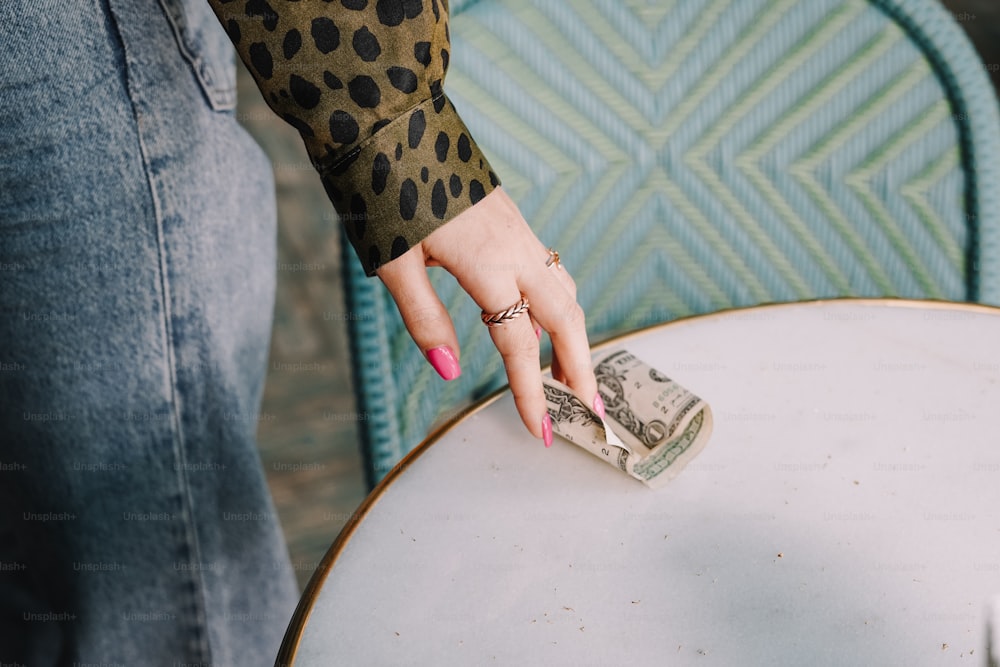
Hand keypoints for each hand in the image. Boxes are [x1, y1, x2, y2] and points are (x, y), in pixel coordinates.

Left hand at [375, 186, 600, 445]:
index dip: (533, 393)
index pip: (520, 344)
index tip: (544, 432)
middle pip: (567, 318)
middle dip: (581, 366)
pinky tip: (541, 323)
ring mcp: (519, 231)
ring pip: (565, 291)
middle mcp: (515, 249)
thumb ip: (425, 318)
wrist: (392, 123)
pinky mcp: (513, 220)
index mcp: (487, 264)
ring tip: (570, 374)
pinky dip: (557, 305)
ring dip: (574, 335)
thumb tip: (450, 370)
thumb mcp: (394, 263)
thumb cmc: (385, 193)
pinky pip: (550, 271)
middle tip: (590, 410)